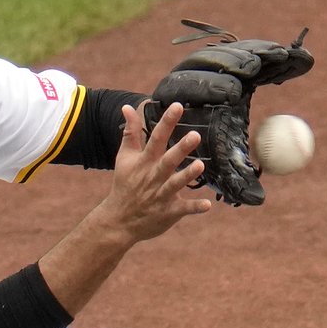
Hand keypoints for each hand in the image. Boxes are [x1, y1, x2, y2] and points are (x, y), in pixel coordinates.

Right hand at [104, 102, 212, 240]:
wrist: (119, 221)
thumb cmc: (125, 185)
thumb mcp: (125, 157)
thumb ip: (130, 132)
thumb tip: (127, 107)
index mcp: (145, 162)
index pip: (156, 138)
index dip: (167, 122)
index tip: (178, 106)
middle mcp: (153, 177)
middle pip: (168, 160)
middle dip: (181, 148)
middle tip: (195, 135)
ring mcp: (161, 195)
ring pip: (175, 183)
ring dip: (187, 175)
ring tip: (200, 165)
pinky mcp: (168, 212)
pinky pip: (183, 209)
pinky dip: (194, 208)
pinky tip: (207, 205)